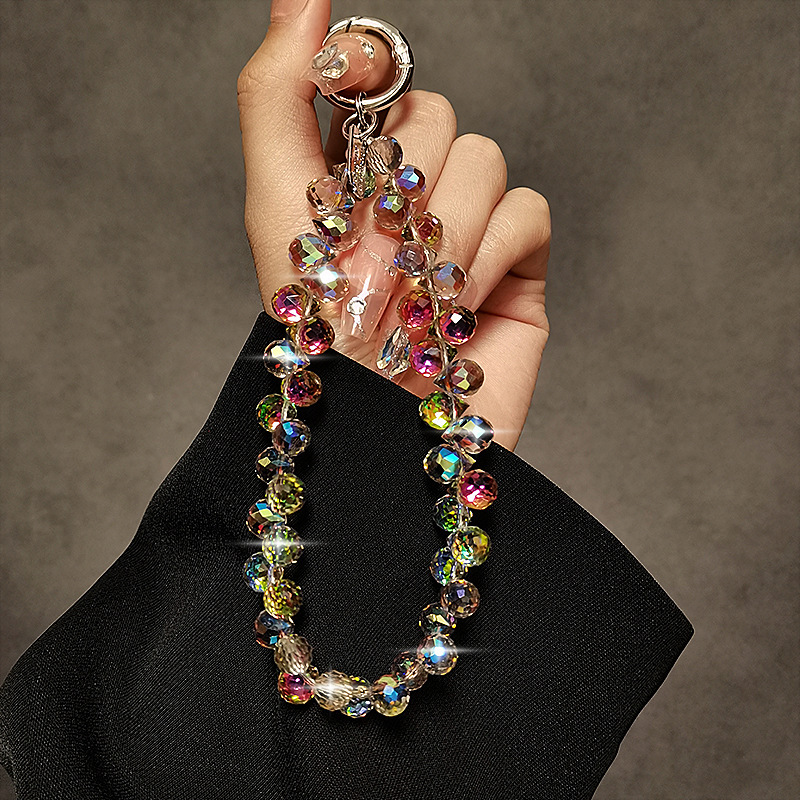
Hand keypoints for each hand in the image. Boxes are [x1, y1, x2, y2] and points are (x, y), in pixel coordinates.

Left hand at [237, 0, 549, 450]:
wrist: (375, 428)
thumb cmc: (319, 331)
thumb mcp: (277, 204)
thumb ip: (278, 94)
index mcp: (351, 171)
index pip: (373, 74)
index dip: (366, 75)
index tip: (355, 110)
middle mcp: (412, 191)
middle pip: (435, 112)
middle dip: (402, 187)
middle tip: (376, 258)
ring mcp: (469, 225)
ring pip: (484, 156)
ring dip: (444, 232)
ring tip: (416, 298)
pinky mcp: (520, 262)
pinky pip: (529, 209)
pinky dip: (492, 257)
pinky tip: (463, 307)